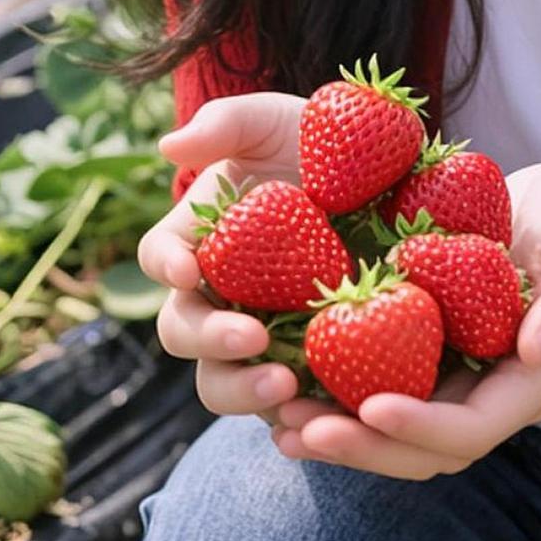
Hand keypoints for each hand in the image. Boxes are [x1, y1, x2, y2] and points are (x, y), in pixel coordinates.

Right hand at [139, 91, 308, 426]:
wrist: (380, 181)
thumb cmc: (313, 141)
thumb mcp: (277, 120)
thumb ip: (226, 123)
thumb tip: (171, 145)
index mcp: (199, 240)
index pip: (159, 257)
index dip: (166, 265)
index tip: (187, 269)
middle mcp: (219, 296)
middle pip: (185, 334)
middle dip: (211, 342)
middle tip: (251, 339)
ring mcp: (260, 335)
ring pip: (228, 383)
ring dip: (247, 392)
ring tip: (287, 385)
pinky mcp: (307, 363)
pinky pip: (290, 405)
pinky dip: (296, 420)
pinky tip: (324, 421)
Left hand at [273, 159, 540, 478]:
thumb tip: (538, 350)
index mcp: (532, 382)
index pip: (471, 428)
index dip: (421, 427)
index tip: (369, 407)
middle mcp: (488, 394)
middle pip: (420, 450)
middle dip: (360, 446)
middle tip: (298, 429)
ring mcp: (455, 378)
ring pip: (391, 431)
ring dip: (336, 434)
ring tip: (276, 422)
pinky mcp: (426, 353)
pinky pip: (375, 388)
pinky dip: (332, 395)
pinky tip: (284, 384)